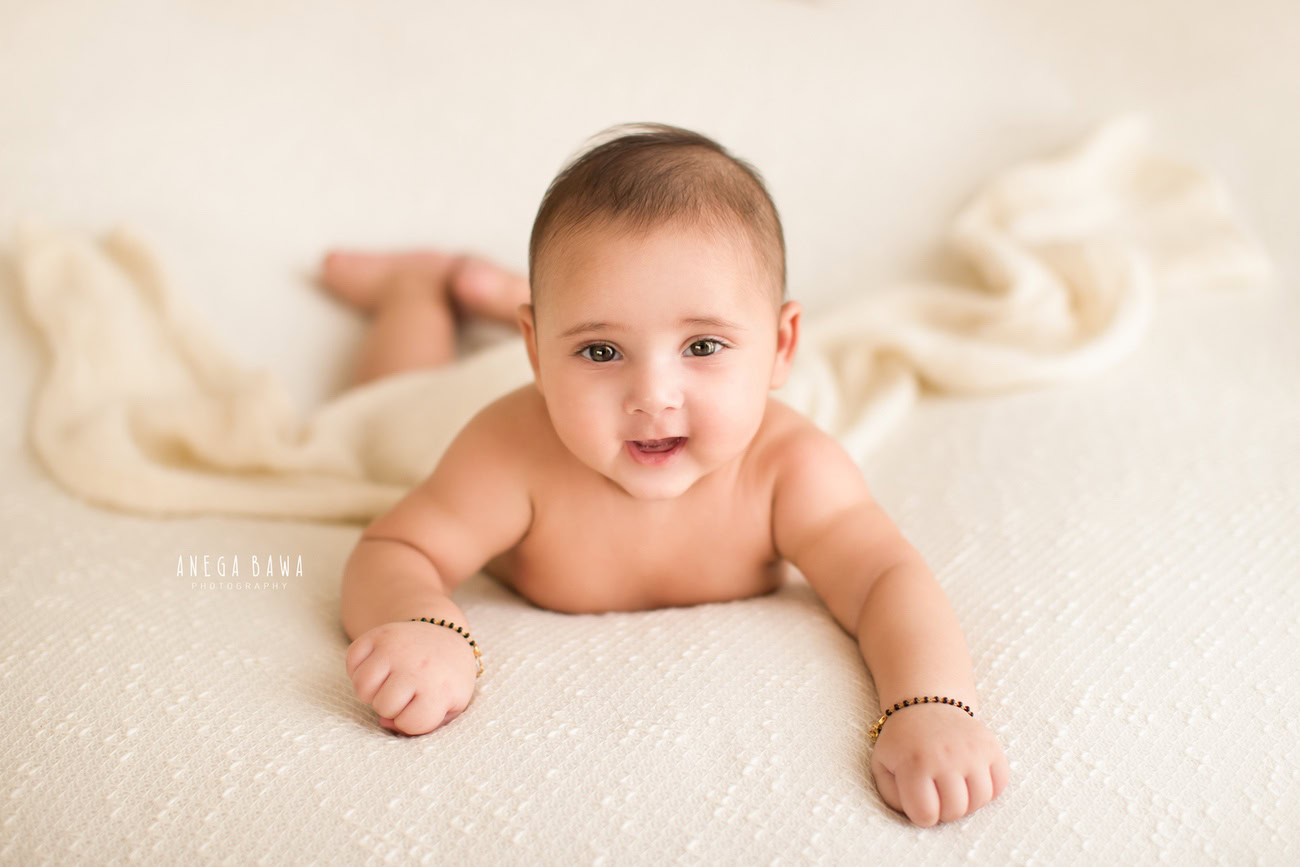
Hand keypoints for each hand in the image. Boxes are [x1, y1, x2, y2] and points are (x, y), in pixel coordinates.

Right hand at [345, 620, 478, 734]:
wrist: (447, 637)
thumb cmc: (447, 678)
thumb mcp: (452, 705)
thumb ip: (424, 726)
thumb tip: (384, 722)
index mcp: (440, 689)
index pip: (409, 723)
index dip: (409, 721)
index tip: (419, 708)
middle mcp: (417, 667)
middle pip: (382, 706)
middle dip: (389, 706)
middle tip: (402, 694)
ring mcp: (396, 649)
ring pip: (362, 686)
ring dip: (370, 690)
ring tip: (386, 683)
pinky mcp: (380, 634)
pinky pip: (352, 659)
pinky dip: (356, 668)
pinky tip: (375, 668)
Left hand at [869, 702, 1008, 825]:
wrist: (925, 705)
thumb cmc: (902, 742)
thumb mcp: (883, 765)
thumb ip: (892, 797)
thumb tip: (918, 815)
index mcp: (914, 763)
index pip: (926, 814)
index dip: (922, 815)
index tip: (920, 802)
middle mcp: (945, 757)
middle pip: (955, 811)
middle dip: (945, 811)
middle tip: (938, 795)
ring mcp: (971, 751)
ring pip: (980, 800)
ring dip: (968, 802)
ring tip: (955, 789)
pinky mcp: (990, 746)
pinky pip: (1000, 784)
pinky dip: (989, 788)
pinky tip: (972, 778)